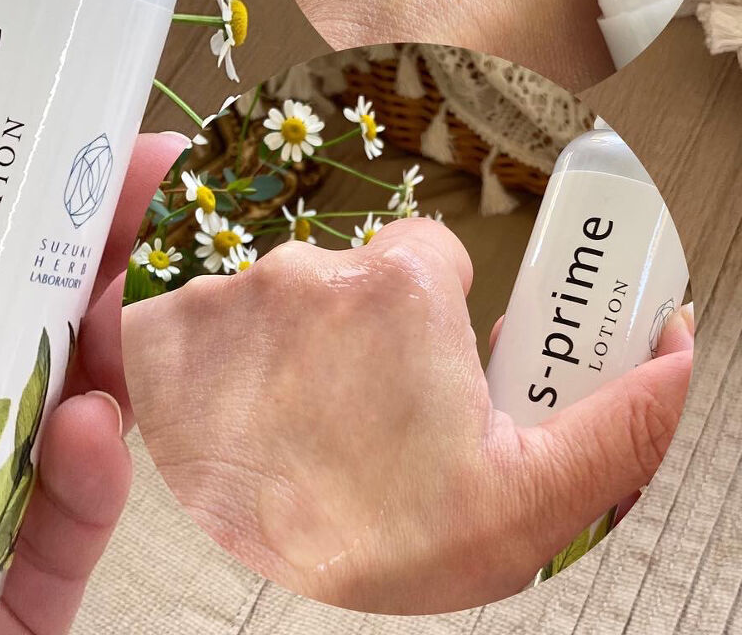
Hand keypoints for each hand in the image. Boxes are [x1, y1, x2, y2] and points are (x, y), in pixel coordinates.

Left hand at [0, 131, 183, 634]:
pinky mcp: (3, 601)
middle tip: (144, 175)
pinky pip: (69, 534)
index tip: (49, 124)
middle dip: (87, 243)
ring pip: (68, 411)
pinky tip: (87, 427)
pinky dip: (94, 477)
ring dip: (111, 343)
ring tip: (122, 292)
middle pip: (22, 319)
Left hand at [120, 218, 692, 614]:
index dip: (432, 317)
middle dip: (357, 333)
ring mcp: (226, 288)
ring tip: (291, 424)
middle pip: (348, 277)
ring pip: (277, 293)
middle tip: (358, 414)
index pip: (429, 256)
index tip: (423, 362)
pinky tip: (229, 411)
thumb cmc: (369, 544)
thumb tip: (676, 353)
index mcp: (399, 288)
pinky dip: (213, 349)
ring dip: (284, 342)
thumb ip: (617, 420)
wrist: (231, 581)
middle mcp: (305, 268)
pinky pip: (199, 307)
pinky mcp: (161, 319)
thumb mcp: (523, 499)